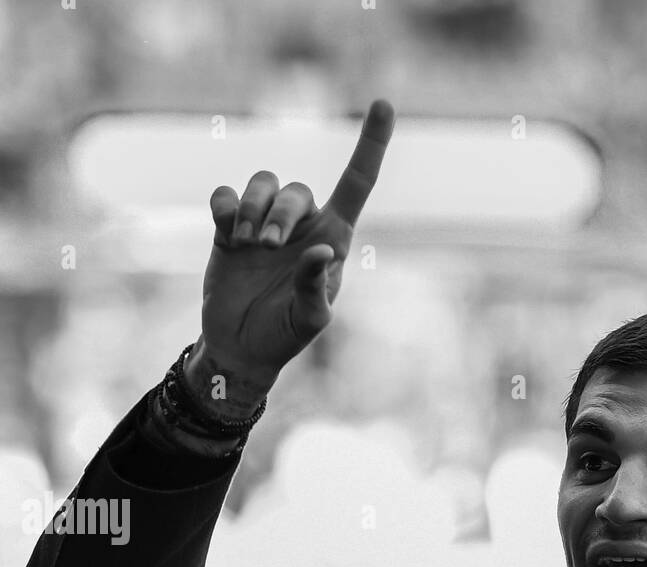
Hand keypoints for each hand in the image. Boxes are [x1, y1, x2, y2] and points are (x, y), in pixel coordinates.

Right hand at [191, 98, 395, 400]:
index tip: (384, 104)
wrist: (240, 346)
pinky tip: (227, 235)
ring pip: (262, 183)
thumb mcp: (309, 320)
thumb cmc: (284, 335)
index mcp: (332, 239)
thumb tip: (321, 252)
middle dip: (281, 214)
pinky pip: (225, 195)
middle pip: (296, 190)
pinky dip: (225, 208)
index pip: (357, 183)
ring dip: (253, 210)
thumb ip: (315, 288)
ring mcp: (264, 223)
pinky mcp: (230, 228)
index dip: (370, 144)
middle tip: (268, 248)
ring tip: (249, 246)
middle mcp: (301, 224)